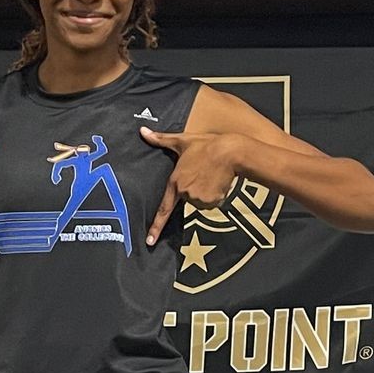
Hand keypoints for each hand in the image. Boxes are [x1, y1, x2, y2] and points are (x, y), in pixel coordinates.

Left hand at [140, 127, 241, 245]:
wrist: (230, 152)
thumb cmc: (207, 145)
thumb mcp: (182, 141)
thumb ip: (161, 139)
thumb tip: (142, 131)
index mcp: (175, 182)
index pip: (163, 208)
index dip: (156, 226)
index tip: (150, 241)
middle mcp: (186, 193)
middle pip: (187, 198)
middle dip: (193, 188)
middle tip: (201, 172)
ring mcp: (199, 198)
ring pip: (200, 201)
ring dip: (205, 191)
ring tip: (210, 175)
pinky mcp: (213, 201)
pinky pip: (212, 202)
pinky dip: (215, 194)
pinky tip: (217, 181)